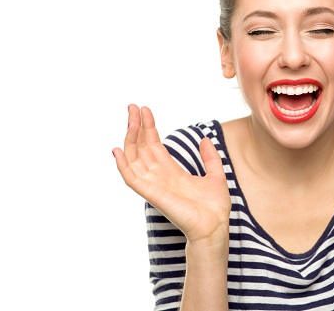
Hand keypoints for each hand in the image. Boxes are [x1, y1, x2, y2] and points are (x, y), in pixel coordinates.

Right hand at [112, 105, 230, 244]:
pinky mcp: (152, 194)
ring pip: (134, 158)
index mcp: (172, 172)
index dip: (149, 128)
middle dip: (136, 127)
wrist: (215, 227)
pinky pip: (131, 178)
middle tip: (133, 106)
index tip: (145, 109)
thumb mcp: (215, 175)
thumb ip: (209, 157)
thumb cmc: (214, 208)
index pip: (154, 146)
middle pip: (141, 148)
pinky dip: (122, 165)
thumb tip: (205, 139)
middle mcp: (159, 177)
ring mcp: (154, 185)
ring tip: (131, 118)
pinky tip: (117, 149)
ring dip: (130, 138)